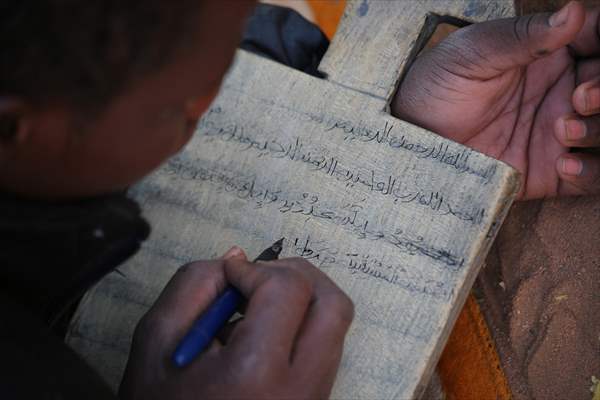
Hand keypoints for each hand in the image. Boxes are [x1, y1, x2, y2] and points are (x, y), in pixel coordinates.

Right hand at [119, 247, 353, 399]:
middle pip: (333, 304)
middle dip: (296, 276)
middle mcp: (300, 390)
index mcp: (257, 374)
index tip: (230, 274)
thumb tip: (238, 259)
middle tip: (258, 278)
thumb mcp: (156, 340)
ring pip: (334, 327)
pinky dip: (301, 327)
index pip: (288, 290)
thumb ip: (194, 284)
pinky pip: (326, 349)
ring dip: (301, 301)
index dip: (256, 268)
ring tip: (256, 308)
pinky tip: (263, 335)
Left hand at [392, 1, 599, 198]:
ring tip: (562, 129)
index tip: (593, 52)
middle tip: (579, 96)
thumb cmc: (437, 86)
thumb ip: (522, 36)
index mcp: (552, 54)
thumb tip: (574, 11)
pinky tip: (564, 164)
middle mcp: (565, 92)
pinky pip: (595, 178)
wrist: (412, 140)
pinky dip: (594, 172)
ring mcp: (561, 133)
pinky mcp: (551, 172)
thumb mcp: (473, 53)